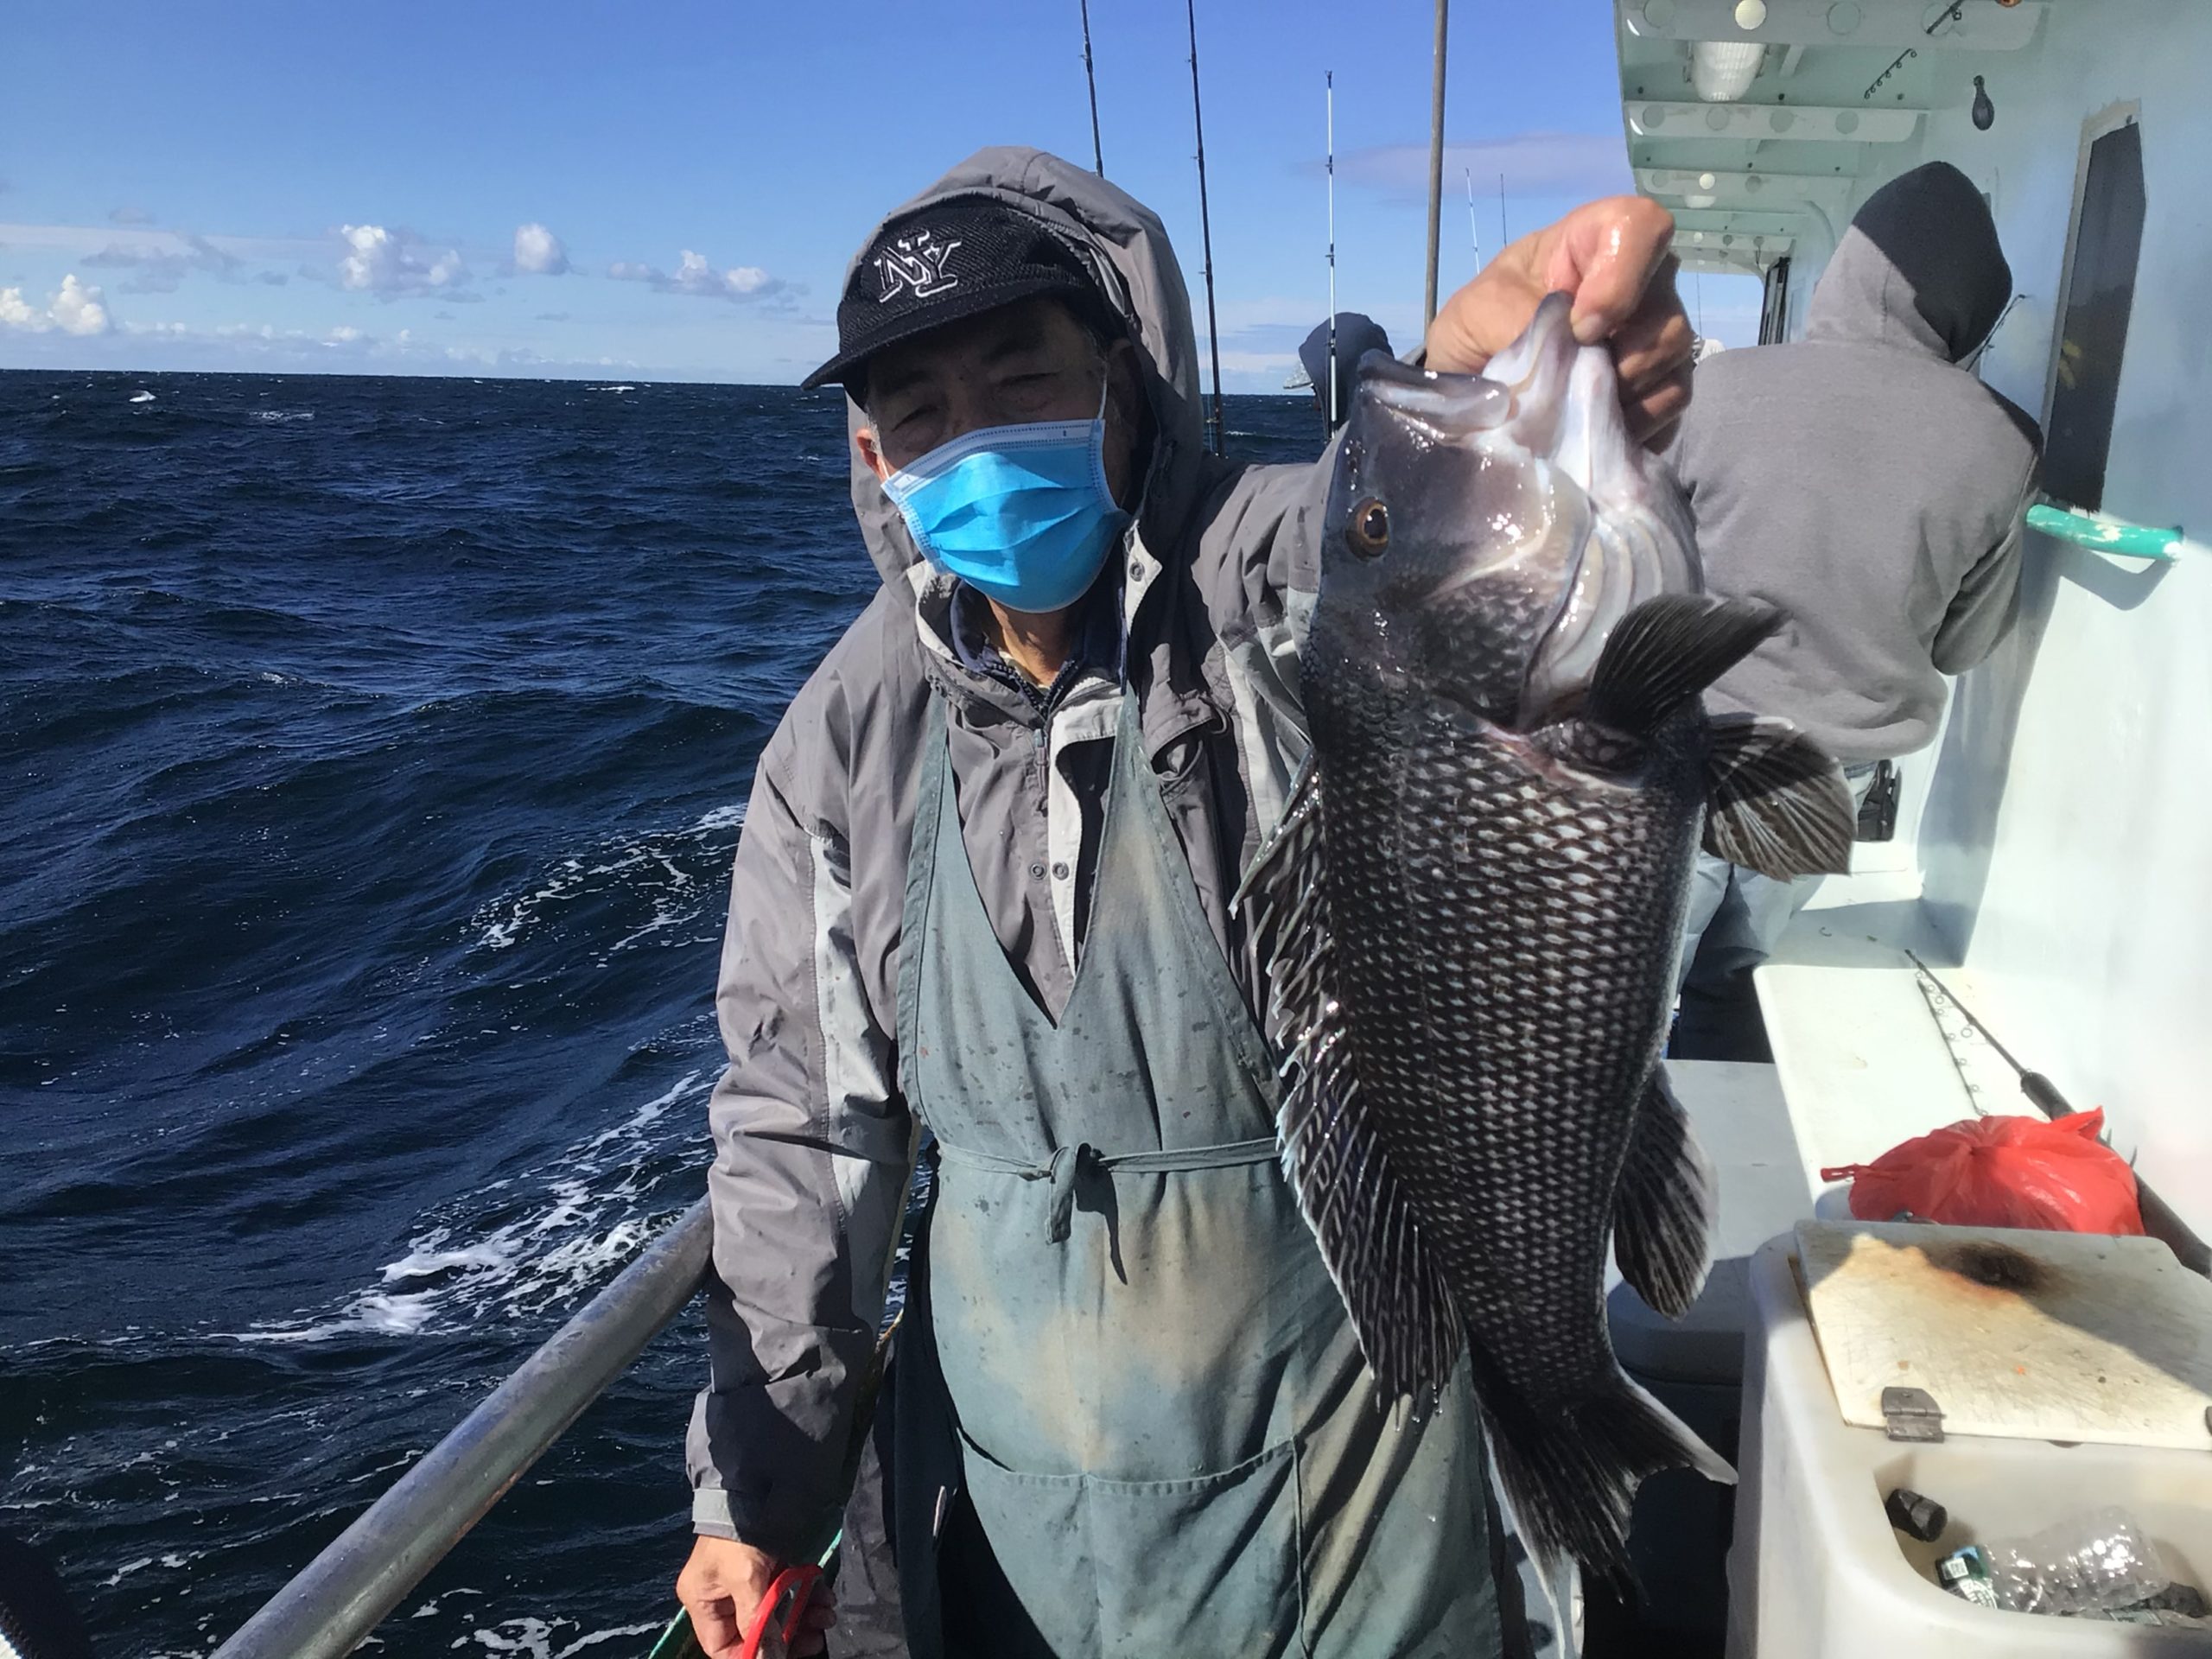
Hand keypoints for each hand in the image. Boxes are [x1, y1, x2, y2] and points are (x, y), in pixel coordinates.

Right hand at [676, 1535, 836, 1658]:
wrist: (756, 1484)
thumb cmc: (741, 1534)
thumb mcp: (746, 1579)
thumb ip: (756, 1621)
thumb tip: (769, 1658)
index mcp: (703, 1601)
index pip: (722, 1647)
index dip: (751, 1656)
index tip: (781, 1656)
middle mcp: (723, 1595)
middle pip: (754, 1632)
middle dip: (788, 1636)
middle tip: (815, 1638)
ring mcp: (747, 1581)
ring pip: (777, 1613)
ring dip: (803, 1617)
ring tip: (826, 1615)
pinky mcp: (770, 1566)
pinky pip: (788, 1591)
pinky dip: (807, 1596)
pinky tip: (825, 1596)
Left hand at [1425, 195, 1693, 448]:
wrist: (1475, 381)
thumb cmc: (1477, 326)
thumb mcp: (1478, 314)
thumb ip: (1521, 323)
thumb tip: (1564, 362)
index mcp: (1588, 244)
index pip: (1640, 226)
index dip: (1621, 279)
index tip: (1580, 329)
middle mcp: (1636, 282)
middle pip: (1667, 308)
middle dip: (1623, 356)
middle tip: (1574, 384)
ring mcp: (1652, 333)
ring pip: (1675, 355)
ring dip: (1628, 392)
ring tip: (1578, 411)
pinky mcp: (1657, 383)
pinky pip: (1673, 397)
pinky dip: (1639, 420)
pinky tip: (1597, 428)